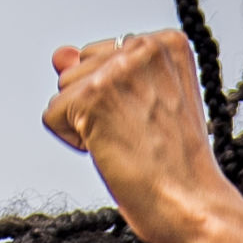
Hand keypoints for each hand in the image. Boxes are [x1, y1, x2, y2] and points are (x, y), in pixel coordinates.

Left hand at [41, 30, 242, 242]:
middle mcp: (145, 46)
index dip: (114, 96)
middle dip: (94, 106)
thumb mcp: (141, 101)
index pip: (102, 56)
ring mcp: (118, 69)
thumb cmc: (174, 162)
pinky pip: (52, 114)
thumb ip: (98, 70)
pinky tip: (108, 149)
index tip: (148, 118)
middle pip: (78, 69)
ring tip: (125, 140)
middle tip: (136, 133)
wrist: (190, 200)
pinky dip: (72, 140)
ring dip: (83, 123)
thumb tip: (60, 54)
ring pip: (63, 90)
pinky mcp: (93, 96)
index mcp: (167, 42)